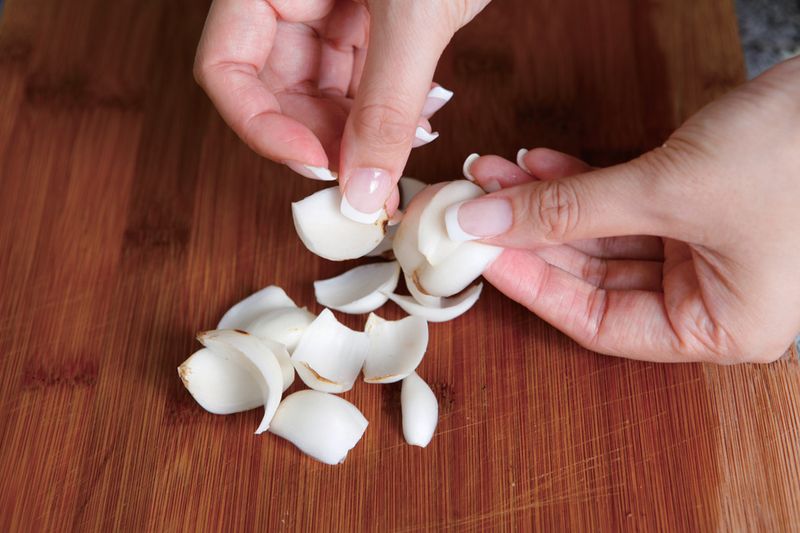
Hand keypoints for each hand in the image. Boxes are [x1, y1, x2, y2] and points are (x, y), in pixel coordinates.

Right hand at [194, 0, 488, 219]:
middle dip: (318, 140)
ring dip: (357, 136)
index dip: (260, 128)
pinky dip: (385, 115)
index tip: (315, 164)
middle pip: (275, 93)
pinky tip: (415, 124)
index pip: (227, 70)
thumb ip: (386, 105)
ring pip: (321, 98)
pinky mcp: (372, 25)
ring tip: (399, 149)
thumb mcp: (412, 13)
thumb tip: (364, 189)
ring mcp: (331, 12)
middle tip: (365, 175)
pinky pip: (361, 86)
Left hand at [453, 57, 799, 363]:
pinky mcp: (693, 209)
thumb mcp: (668, 190)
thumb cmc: (794, 155)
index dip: (533, 287)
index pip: (598, 322)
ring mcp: (700, 252)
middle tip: (479, 208)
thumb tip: (487, 220)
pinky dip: (579, 183)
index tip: (483, 254)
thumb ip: (572, 208)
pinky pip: (620, 205)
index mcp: (718, 327)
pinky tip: (537, 165)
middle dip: (532, 234)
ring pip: (601, 236)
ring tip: (496, 176)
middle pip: (593, 277)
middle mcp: (708, 298)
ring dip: (547, 203)